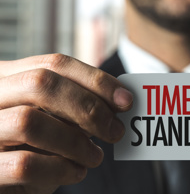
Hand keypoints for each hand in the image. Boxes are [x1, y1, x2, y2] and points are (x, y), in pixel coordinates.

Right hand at [0, 54, 132, 193]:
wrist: (5, 176)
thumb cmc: (32, 144)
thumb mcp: (53, 118)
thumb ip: (76, 105)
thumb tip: (120, 101)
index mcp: (8, 77)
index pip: (55, 64)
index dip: (96, 80)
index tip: (126, 100)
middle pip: (41, 83)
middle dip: (88, 107)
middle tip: (115, 131)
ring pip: (29, 122)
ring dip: (76, 142)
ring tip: (96, 156)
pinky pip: (24, 165)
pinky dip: (60, 169)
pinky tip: (76, 172)